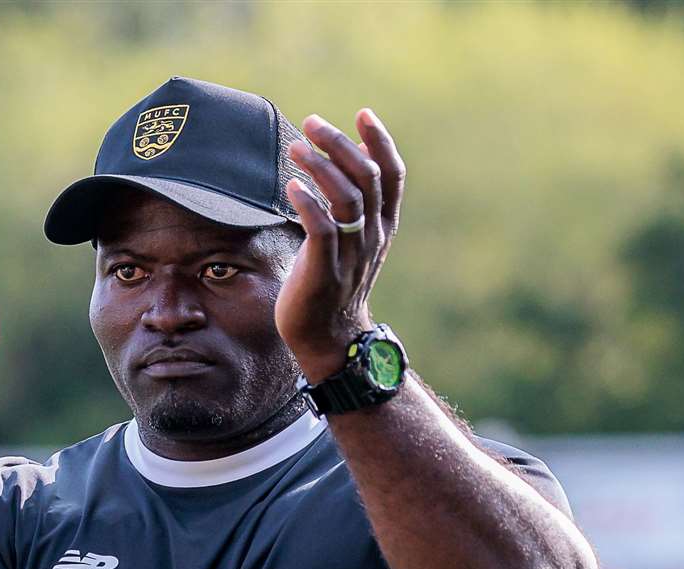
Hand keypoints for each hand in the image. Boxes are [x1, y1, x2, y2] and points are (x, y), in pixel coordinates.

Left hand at [274, 110, 405, 380]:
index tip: (363, 113)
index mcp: (382, 227)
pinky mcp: (325, 271)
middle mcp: (372, 237)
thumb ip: (350, 206)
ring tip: (295, 148)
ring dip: (320, 166)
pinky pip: (322, 229)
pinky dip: (307, 202)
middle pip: (366, 178)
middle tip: (312, 123)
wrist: (329, 340)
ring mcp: (350, 254)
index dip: (381, 142)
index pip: (392, 177)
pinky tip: (291, 186)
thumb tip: (338, 161)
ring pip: (346, 198)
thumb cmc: (332, 285)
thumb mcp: (350, 242)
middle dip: (340, 144)